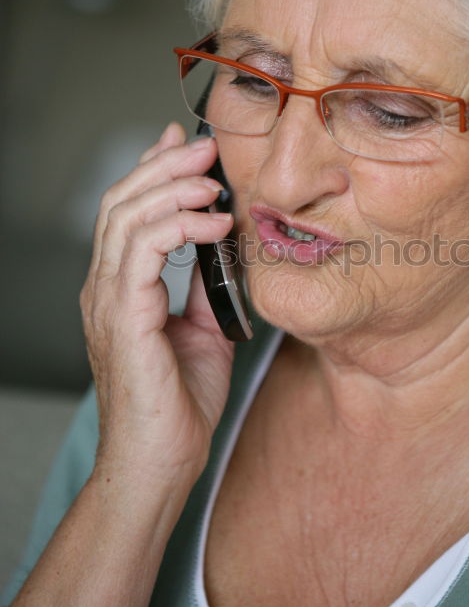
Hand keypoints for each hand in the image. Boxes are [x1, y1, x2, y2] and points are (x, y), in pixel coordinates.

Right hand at [80, 122, 235, 491]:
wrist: (162, 461)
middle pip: (120, 201)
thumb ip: (205, 287)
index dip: (153, 171)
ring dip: (172, 188)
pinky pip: (143, 250)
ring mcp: (107, 300)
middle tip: (204, 149)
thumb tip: (224, 248)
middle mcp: (105, 287)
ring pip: (126, 216)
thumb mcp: (204, 330)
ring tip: (213, 180)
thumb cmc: (179, 403)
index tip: (188, 145)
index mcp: (120, 288)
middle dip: (163, 166)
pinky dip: (180, 226)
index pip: (127, 212)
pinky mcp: (122, 317)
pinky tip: (215, 224)